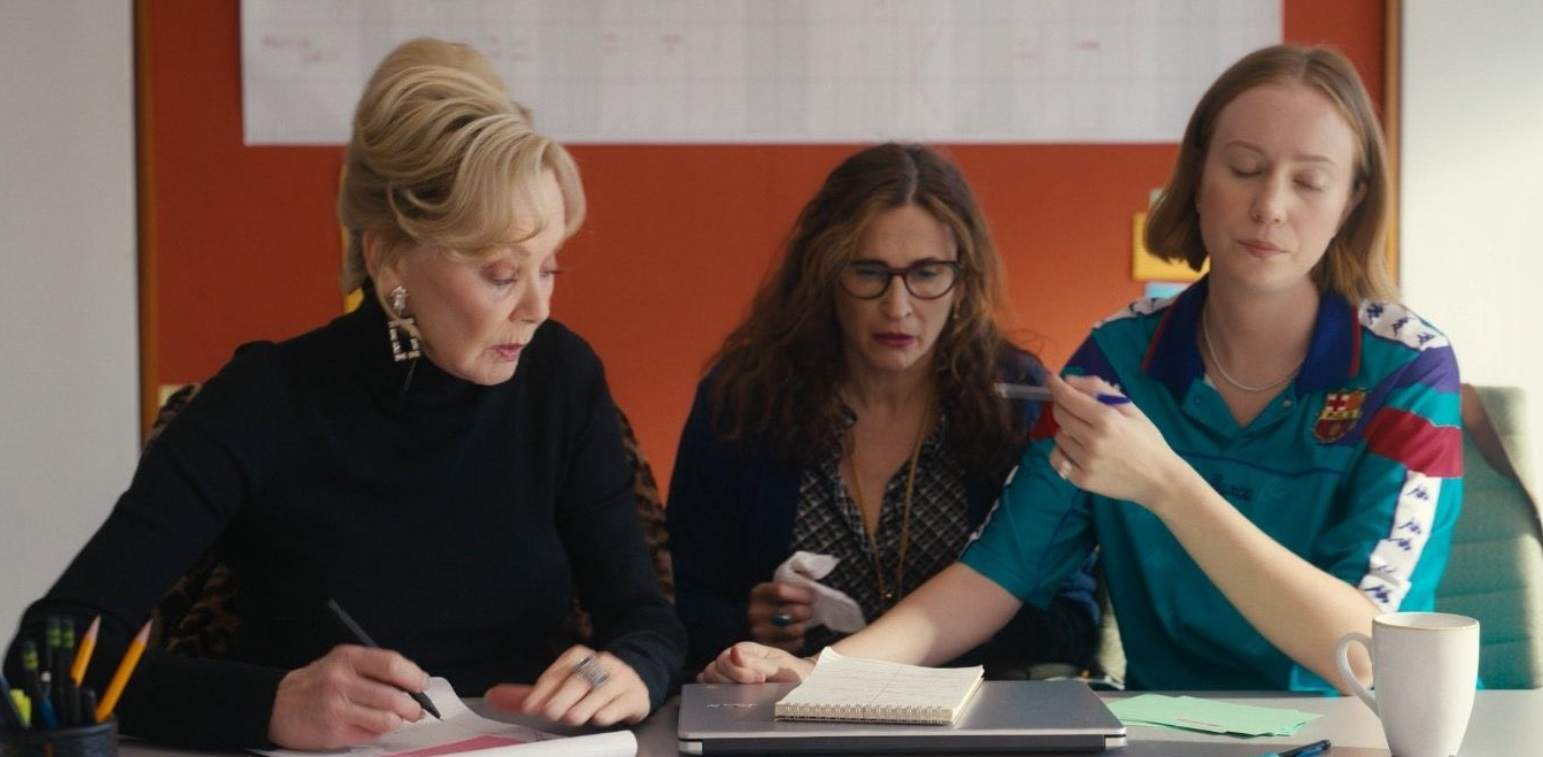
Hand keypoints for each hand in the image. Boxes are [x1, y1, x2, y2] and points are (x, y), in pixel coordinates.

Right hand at [268, 644, 426, 749]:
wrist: (276, 706)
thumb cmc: (316, 684)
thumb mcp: (341, 664)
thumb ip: (373, 670)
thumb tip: (411, 684)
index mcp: (347, 658)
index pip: (391, 664)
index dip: (413, 676)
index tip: (421, 684)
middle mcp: (341, 681)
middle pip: (393, 696)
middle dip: (412, 706)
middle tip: (416, 710)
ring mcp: (337, 708)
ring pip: (386, 719)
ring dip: (398, 721)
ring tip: (397, 719)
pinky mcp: (334, 731)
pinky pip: (371, 734)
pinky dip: (379, 732)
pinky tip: (373, 726)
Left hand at [485, 645, 649, 726]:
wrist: (636, 680)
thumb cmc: (591, 685)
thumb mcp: (562, 684)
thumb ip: (529, 693)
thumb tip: (493, 697)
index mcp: (579, 657)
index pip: (559, 670)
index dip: (544, 688)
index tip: (531, 706)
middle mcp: (600, 664)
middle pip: (580, 679)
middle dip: (564, 696)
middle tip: (550, 713)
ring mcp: (620, 679)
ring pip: (602, 690)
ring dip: (586, 705)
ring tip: (572, 717)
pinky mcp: (634, 696)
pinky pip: (621, 702)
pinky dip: (610, 710)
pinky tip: (600, 717)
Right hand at [697, 641, 813, 683]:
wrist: (805, 684)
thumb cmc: (793, 673)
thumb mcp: (779, 666)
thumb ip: (756, 662)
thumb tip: (734, 652)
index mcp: (746, 650)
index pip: (726, 658)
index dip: (739, 671)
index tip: (760, 679)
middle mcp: (735, 660)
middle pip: (714, 668)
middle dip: (732, 679)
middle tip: (757, 684)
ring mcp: (730, 674)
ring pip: (710, 677)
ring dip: (724, 686)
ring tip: (745, 692)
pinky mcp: (728, 688)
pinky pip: (711, 688)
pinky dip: (715, 692)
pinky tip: (730, 696)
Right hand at [747, 581, 814, 651]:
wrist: (760, 623)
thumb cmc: (777, 602)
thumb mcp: (780, 587)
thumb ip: (794, 582)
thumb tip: (811, 580)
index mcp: (758, 593)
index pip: (781, 590)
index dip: (801, 593)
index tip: (810, 596)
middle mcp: (754, 613)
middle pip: (792, 612)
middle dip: (807, 611)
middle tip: (809, 610)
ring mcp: (758, 632)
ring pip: (794, 630)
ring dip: (803, 626)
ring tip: (802, 622)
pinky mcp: (767, 648)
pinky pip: (793, 645)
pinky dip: (799, 640)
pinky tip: (796, 635)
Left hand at [1047, 374, 1188, 512]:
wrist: (1159, 479)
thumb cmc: (1147, 440)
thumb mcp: (1131, 409)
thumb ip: (1100, 390)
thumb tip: (1068, 380)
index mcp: (1107, 419)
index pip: (1069, 398)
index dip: (1056, 386)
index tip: (1051, 380)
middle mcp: (1093, 440)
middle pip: (1060, 415)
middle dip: (1063, 407)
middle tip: (1076, 410)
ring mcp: (1086, 462)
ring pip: (1058, 437)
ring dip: (1067, 432)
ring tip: (1086, 435)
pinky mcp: (1082, 480)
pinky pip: (1057, 460)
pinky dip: (1062, 453)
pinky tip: (1076, 451)